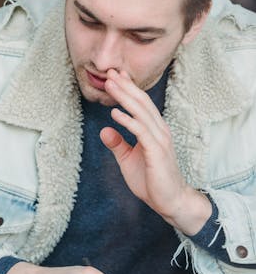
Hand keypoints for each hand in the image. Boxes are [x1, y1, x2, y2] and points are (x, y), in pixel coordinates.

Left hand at [101, 69, 211, 234]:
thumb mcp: (128, 159)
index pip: (140, 104)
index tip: (115, 75)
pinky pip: (141, 132)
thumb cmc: (151, 180)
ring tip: (110, 84)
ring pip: (141, 112)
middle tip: (110, 71)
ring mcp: (159, 140)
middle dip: (125, 86)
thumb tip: (104, 130)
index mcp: (153, 130)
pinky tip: (114, 113)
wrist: (169, 201)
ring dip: (124, 97)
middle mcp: (159, 131)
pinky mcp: (156, 152)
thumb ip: (118, 144)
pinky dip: (128, 120)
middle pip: (141, 102)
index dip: (128, 89)